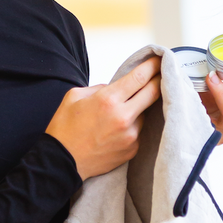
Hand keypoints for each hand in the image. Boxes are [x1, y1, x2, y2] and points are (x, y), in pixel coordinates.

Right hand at [46, 57, 161, 179]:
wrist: (62, 162)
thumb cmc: (65, 130)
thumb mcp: (74, 96)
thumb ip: (99, 88)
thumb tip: (115, 88)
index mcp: (108, 100)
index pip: (139, 77)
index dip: (152, 66)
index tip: (158, 60)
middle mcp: (123, 117)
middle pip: (152, 93)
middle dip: (158, 81)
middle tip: (160, 75)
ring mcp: (130, 135)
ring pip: (144, 113)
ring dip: (139, 108)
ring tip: (121, 112)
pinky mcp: (132, 149)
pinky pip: (138, 131)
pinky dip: (131, 126)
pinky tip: (116, 129)